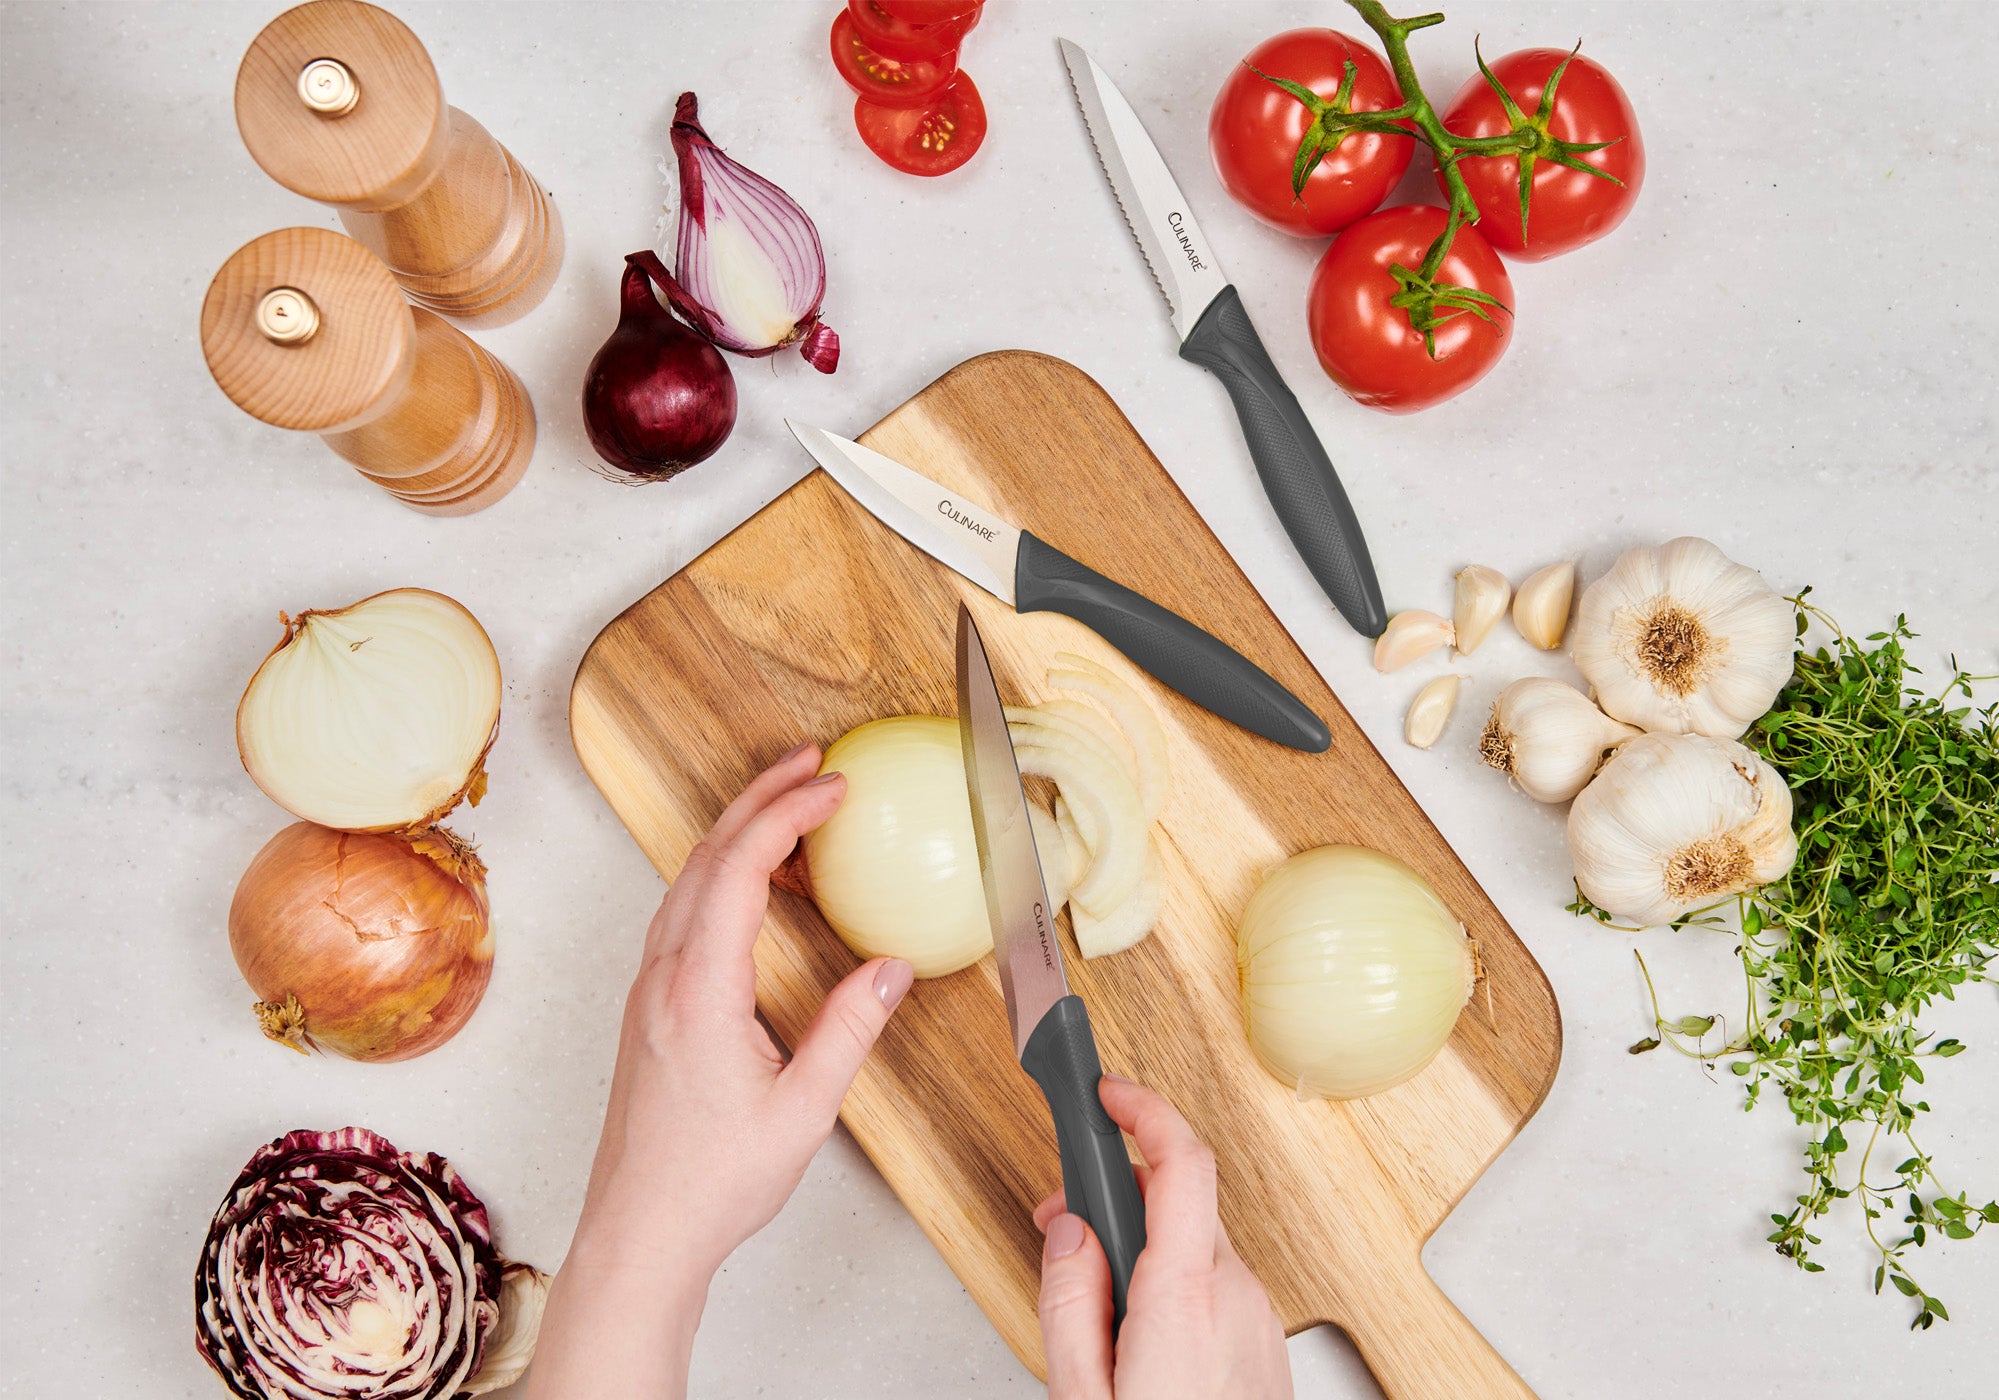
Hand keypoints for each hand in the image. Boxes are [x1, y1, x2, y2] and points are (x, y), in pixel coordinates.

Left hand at [525, 743, 912, 1399]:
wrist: (639, 1232)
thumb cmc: (709, 1184)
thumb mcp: (802, 1110)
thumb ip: (848, 1031)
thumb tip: (890, 970)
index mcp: (698, 991)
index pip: (739, 869)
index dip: (787, 814)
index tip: (833, 785)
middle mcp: (662, 978)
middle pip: (705, 855)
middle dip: (760, 797)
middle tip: (811, 763)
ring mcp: (647, 990)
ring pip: (686, 881)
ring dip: (737, 833)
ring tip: (791, 810)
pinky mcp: (648, 1008)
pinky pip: (681, 914)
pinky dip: (721, 877)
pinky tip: (755, 891)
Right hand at [1034, 1077, 1291, 1399]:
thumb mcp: (1079, 1393)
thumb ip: (1069, 1301)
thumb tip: (1070, 1231)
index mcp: (1184, 1297)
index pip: (1181, 1161)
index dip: (1144, 1109)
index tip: (1106, 1092)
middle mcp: (1236, 1295)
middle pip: (1178, 1202)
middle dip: (1116, 1195)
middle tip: (1060, 1224)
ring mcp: (1260, 1319)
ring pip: (1195, 1247)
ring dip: (1143, 1249)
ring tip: (1094, 1308)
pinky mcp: (1268, 1344)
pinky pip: (1215, 1286)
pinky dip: (1172, 1283)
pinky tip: (1137, 1336)